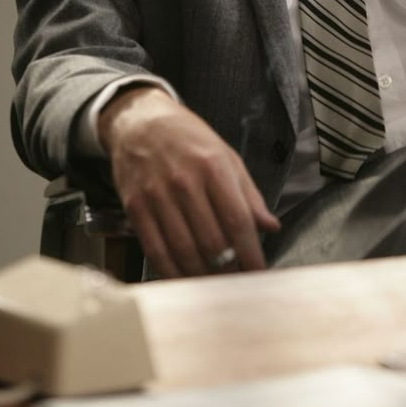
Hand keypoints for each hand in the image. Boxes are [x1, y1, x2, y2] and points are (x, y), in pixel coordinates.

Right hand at [98, 87, 280, 277]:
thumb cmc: (188, 140)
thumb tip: (271, 226)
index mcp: (213, 167)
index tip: (258, 270)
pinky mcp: (135, 208)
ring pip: (184, 250)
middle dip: (228, 268)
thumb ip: (249, 194)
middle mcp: (185, 182)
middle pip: (212, 241)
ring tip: (214, 284)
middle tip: (237, 280)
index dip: (250, 252)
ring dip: (202, 275)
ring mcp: (157, 196)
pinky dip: (172, 272)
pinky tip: (185, 279)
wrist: (139, 122)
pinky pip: (155, 250)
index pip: (237, 220)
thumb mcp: (226, 156)